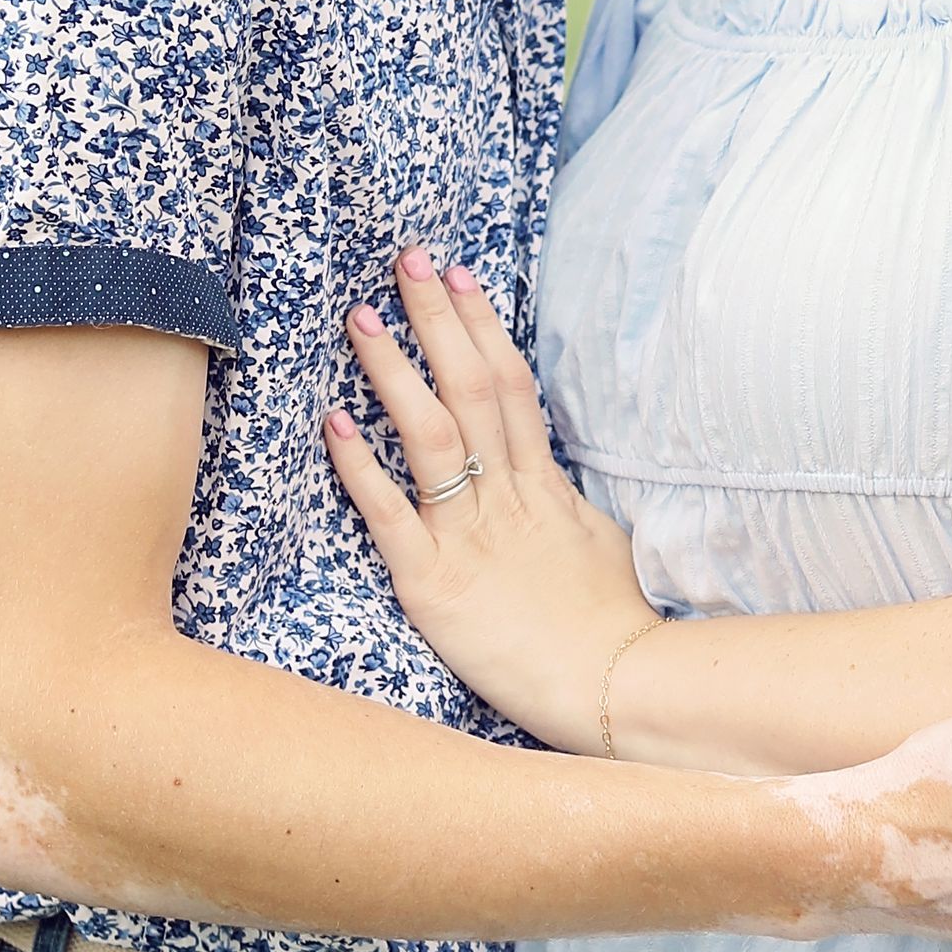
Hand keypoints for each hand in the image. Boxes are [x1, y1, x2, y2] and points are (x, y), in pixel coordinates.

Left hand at [324, 248, 654, 750]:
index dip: (482, 327)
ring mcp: (471, 538)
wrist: (618, 691)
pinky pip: (392, 516)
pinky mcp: (435, 586)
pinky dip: (361, 468)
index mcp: (545, 489)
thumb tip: (554, 484)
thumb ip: (569, 510)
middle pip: (470, 389)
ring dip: (395, 371)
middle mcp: (507, 499)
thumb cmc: (614, 629)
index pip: (510, 387)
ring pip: (431, 435)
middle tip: (408, 260)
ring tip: (363, 317)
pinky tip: (333, 422)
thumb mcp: (601, 549)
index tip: (460, 276)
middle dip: (438, 320)